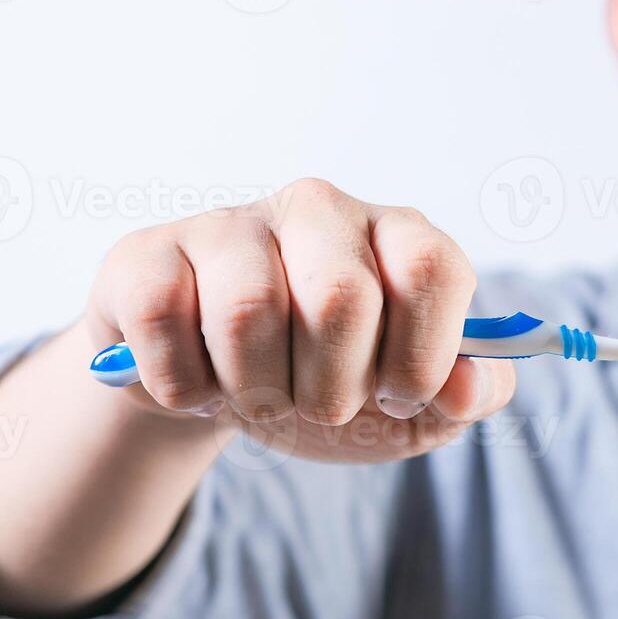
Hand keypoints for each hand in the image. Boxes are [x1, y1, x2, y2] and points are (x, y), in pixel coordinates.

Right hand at [82, 178, 514, 462]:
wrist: (219, 396)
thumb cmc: (328, 386)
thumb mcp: (413, 408)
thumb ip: (466, 395)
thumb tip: (470, 384)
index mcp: (398, 236)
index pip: (432, 270)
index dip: (419, 355)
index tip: (396, 395)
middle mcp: (319, 210)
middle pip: (338, 298)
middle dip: (332, 388)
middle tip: (319, 404)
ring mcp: (229, 223)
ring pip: (248, 313)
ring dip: (258, 392)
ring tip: (259, 397)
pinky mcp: (147, 255)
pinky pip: (161, 321)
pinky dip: (183, 387)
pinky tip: (198, 382)